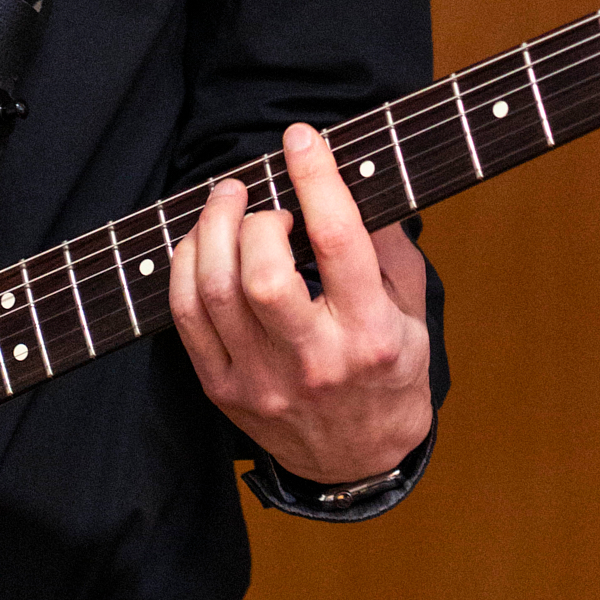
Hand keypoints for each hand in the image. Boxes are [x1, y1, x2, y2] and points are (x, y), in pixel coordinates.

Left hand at [170, 123, 432, 484]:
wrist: (359, 460)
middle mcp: (314, 361)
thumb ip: (390, 246)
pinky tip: (202, 244)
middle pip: (262, 275)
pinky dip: (185, 267)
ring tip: (226, 204)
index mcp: (370, 335)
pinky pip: (186, 317)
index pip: (339, 244)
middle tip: (258, 196)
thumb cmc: (390, 373)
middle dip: (250, 217)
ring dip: (210, 230)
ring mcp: (262, 380)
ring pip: (214, 293)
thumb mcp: (413, 311)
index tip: (302, 139)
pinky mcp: (224, 390)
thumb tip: (355, 179)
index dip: (316, 179)